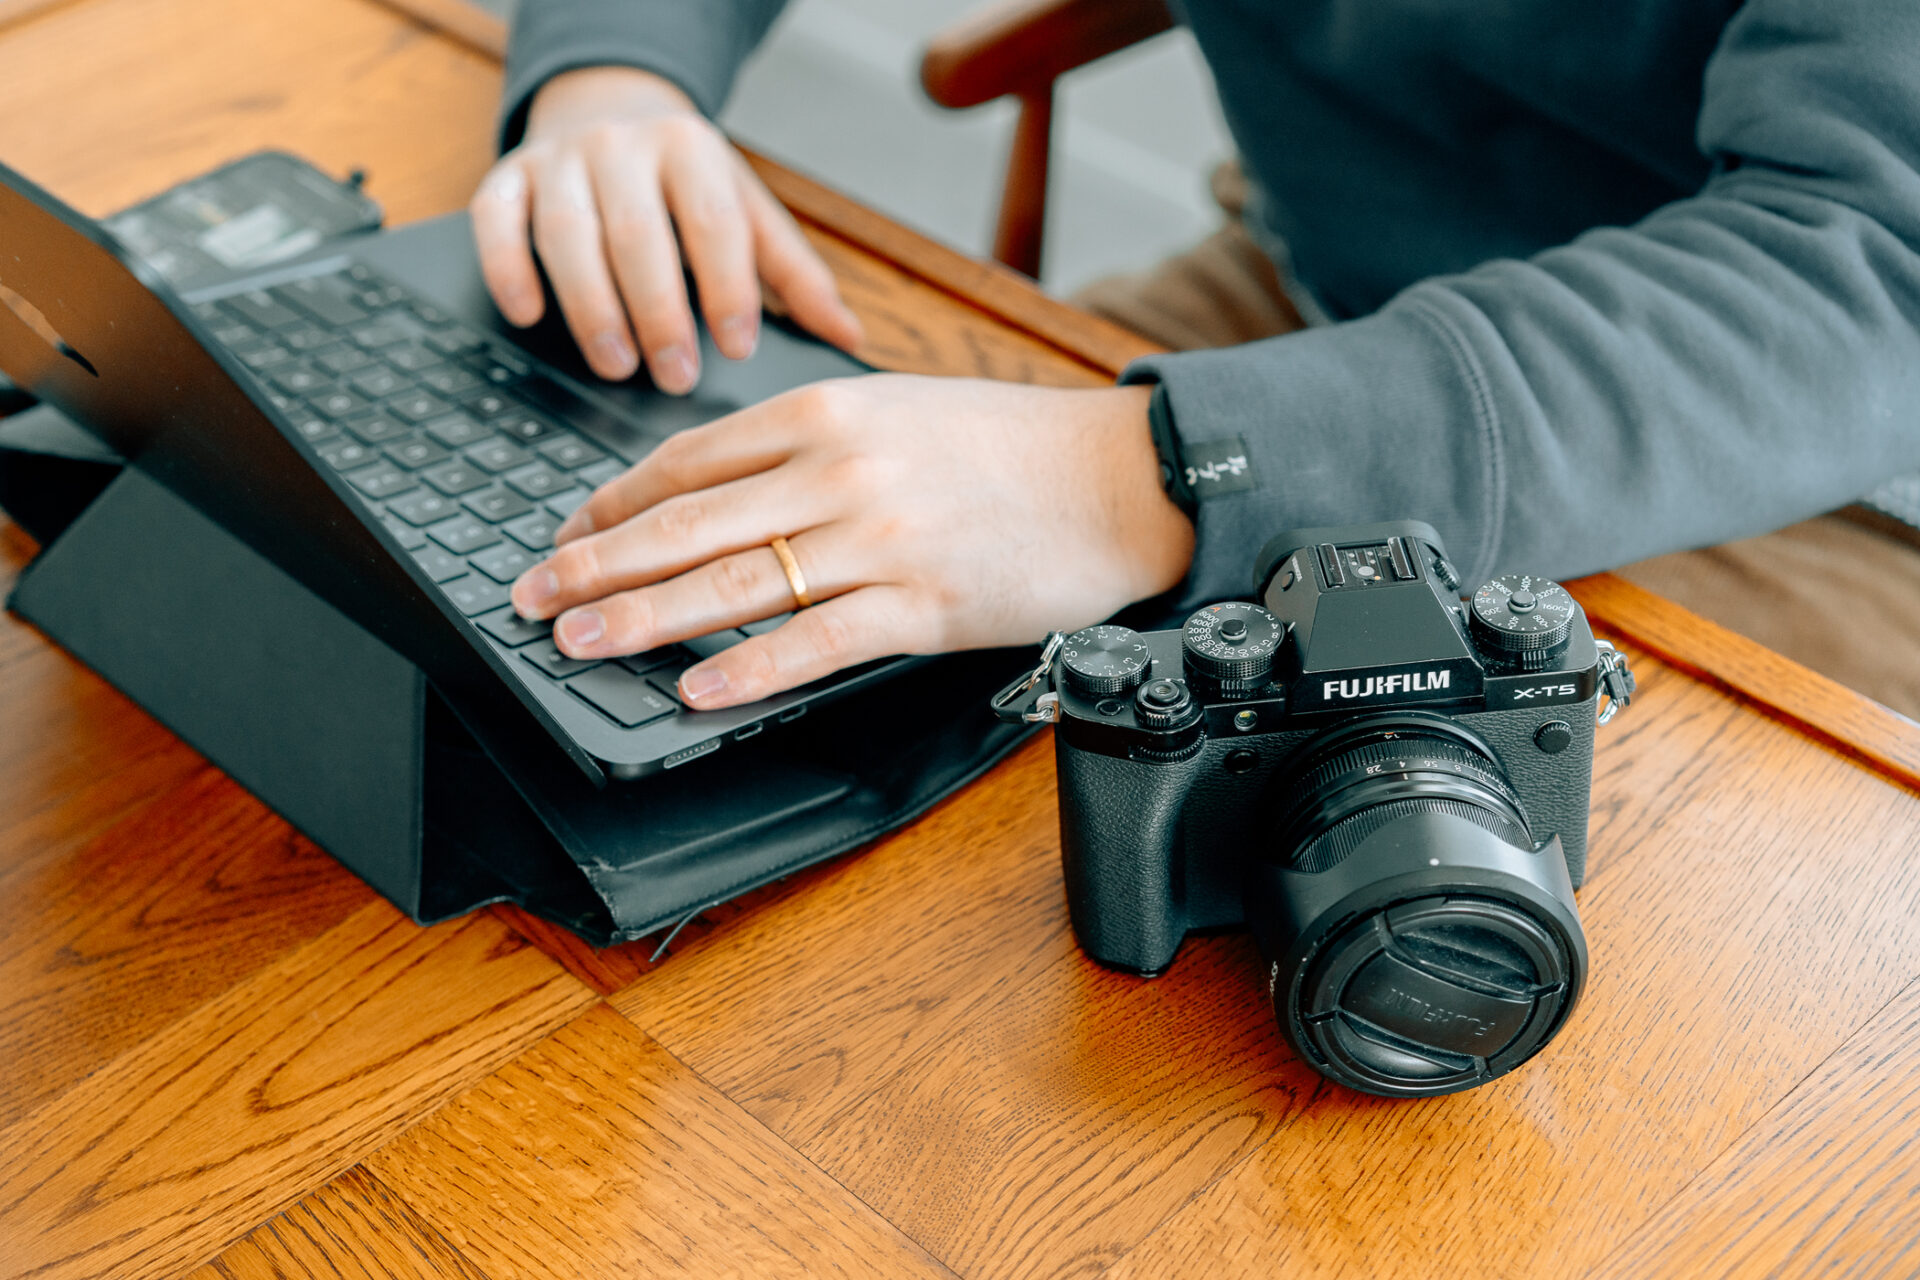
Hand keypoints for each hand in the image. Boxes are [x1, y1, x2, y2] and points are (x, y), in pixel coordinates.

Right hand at [470, 66, 863, 389]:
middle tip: (677, 377)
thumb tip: (849, 340)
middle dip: (659, 312)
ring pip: (568, 234)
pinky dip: (509, 270)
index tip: (737, 346)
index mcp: (692, 151)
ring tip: (617, 364)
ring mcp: (560, 162)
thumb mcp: (748, 216)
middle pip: (638, 233)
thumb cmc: (688, 188)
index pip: (713, 221)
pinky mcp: (508, 180)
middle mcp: (622, 147)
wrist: (611, 113)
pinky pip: (497, 223)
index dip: (726, 287)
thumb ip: (794, 278)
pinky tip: (529, 316)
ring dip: (592, 306)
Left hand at [508, 376, 1193, 709]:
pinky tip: (696, 690)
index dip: (612, 504)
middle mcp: (840, 469)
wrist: (1118, 478)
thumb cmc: (1008, 445)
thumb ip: (806, 440)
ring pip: (734, 583)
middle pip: (686, 523)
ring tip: (583, 642)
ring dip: (644, 619)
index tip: (569, 533)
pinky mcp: (921, 604)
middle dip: (596, 564)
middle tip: (535, 596)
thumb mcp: (895, 409)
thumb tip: (717, 484)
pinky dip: (748, 669)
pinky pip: (815, 643)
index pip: (687, 461)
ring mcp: (878, 539)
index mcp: (825, 413)